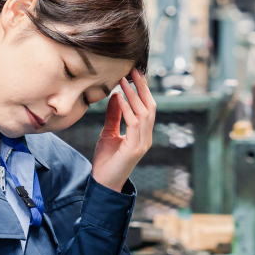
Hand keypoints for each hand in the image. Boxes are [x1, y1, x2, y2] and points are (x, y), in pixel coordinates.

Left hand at [91, 69, 154, 192]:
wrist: (103, 184)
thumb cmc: (106, 161)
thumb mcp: (108, 133)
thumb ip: (114, 115)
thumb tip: (115, 95)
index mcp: (142, 134)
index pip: (147, 107)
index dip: (142, 90)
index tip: (134, 73)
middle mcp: (146, 138)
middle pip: (150, 107)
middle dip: (142, 88)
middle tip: (133, 70)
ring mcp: (143, 143)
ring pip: (145, 113)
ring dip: (134, 95)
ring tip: (124, 80)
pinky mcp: (135, 148)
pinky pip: (134, 123)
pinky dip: (126, 108)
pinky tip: (119, 97)